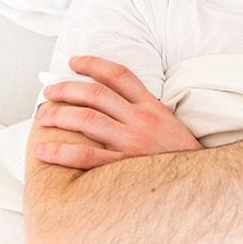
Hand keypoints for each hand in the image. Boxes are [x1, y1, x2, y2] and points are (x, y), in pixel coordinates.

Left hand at [34, 55, 200, 169]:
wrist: (199, 181)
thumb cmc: (180, 154)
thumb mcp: (169, 124)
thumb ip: (146, 111)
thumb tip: (118, 104)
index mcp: (153, 107)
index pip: (120, 75)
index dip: (93, 64)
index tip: (74, 62)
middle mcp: (141, 120)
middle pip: (96, 94)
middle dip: (66, 89)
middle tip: (49, 93)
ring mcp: (132, 142)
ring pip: (86, 119)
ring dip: (58, 115)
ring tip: (43, 117)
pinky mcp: (123, 165)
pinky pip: (86, 155)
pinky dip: (61, 151)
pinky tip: (44, 150)